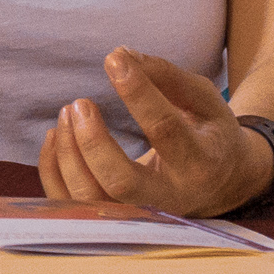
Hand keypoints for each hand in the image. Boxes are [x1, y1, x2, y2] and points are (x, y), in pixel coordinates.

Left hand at [40, 47, 272, 214]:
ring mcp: (140, 214)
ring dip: (68, 154)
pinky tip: (55, 136)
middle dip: (92, 141)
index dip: (137, 92)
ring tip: (66, 113)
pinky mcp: (114, 218)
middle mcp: (170, 196)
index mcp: (201, 161)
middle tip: (79, 103)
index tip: (114, 59)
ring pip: (90, 197)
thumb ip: (167, 76)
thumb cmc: (207, 131)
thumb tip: (122, 55)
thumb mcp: (203, 99)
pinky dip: (53, 169)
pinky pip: (70, 202)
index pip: (164, 129)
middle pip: (120, 181)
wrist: (220, 182)